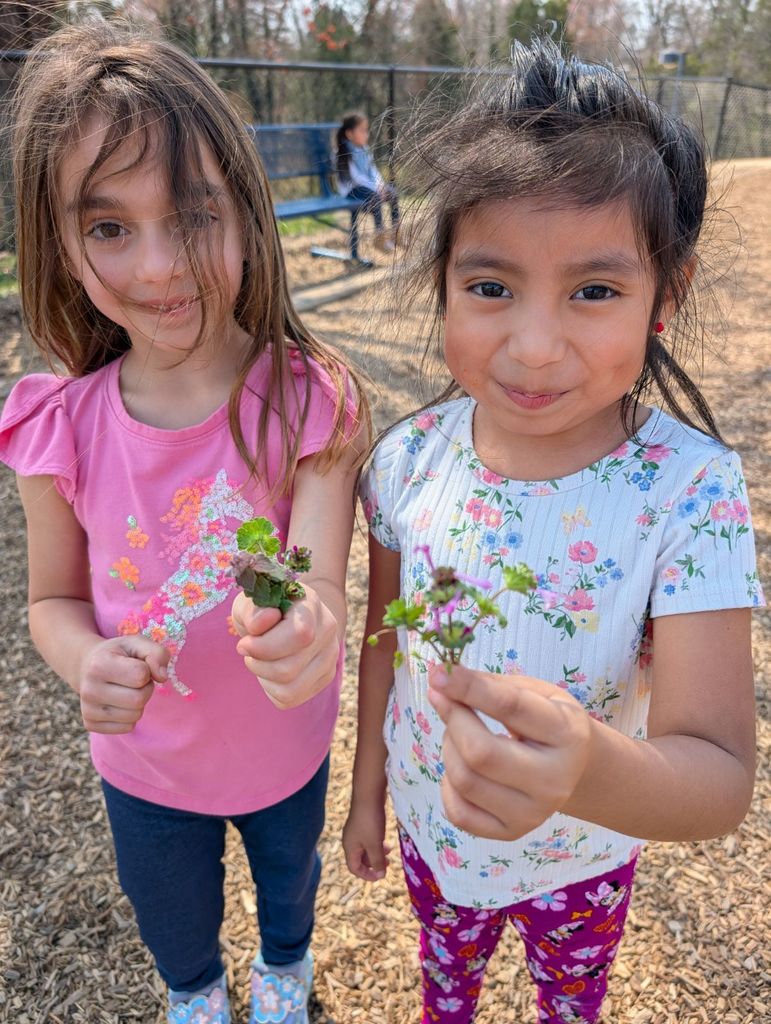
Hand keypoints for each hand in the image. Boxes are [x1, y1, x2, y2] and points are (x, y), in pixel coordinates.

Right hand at [79, 635, 168, 733]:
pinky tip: (119, 702)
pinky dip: (130, 716)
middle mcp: (88, 689)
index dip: (146, 670)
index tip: (136, 665)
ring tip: (126, 689)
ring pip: (135, 716)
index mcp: (99, 664)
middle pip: (139, 699)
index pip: (141, 675)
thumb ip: (157, 653)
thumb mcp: (137, 643)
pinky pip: (127, 728)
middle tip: (135, 680)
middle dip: (145, 688)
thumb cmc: (118, 654)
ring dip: (139, 703)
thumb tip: (162, 677)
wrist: (87, 666)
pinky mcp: (90, 724)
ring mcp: (88, 710)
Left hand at [232, 585, 339, 708]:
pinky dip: (271, 690)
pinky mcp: (325, 678)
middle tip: (248, 651)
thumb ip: (251, 610)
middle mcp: (328, 630)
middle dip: (258, 664)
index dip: (265, 646)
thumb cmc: (263, 609)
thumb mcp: (249, 602)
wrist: (284, 616)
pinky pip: (290, 699)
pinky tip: (271, 671)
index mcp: (310, 604)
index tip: (243, 644)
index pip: (300, 635)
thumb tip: (261, 622)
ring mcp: (330, 656)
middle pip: (289, 669)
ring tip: (260, 661)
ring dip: (264, 678)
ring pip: (290, 690)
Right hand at [342, 797, 390, 881]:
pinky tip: (385, 840)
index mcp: (349, 848)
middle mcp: (350, 840)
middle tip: (389, 864)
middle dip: (374, 864)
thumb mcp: (374, 844)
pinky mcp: (362, 823)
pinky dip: (377, 843)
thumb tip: (381, 875)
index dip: (367, 875)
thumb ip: (377, 861)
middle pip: (360, 859)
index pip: (354, 868)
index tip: (381, 876)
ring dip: (377, 853)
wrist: (368, 795)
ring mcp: (356, 831)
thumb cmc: (370, 821)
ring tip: (389, 851)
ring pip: (366, 848)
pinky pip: (368, 839)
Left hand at [427, 664, 591, 841]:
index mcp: (566, 734)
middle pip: (480, 753)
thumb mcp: (534, 692)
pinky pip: (457, 812)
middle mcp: (554, 780)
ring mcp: (534, 813)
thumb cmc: (547, 721)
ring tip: (460, 734)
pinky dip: (447, 785)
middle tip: (447, 701)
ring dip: (449, 748)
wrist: (574, 769)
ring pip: (464, 780)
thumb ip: (492, 686)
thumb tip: (440, 679)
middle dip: (453, 720)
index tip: (437, 674)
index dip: (468, 688)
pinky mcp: (512, 833)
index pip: (509, 707)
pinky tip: (462, 767)